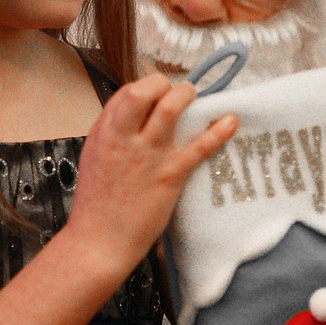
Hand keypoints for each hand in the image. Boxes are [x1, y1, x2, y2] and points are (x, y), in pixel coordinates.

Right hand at [66, 73, 238, 271]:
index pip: (127, 91)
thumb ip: (112, 134)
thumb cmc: (96, 203)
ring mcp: (148, 155)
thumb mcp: (94, 156)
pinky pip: (199, 146)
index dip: (145, 87)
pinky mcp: (169, 175)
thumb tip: (133, 117)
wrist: (98, 241)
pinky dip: (218, 131)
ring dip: (186, 96)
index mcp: (104, 132)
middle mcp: (124, 137)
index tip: (157, 92)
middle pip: (144, 90)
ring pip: (171, 108)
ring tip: (194, 98)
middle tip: (174, 92)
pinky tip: (230, 121)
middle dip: (163, 83)